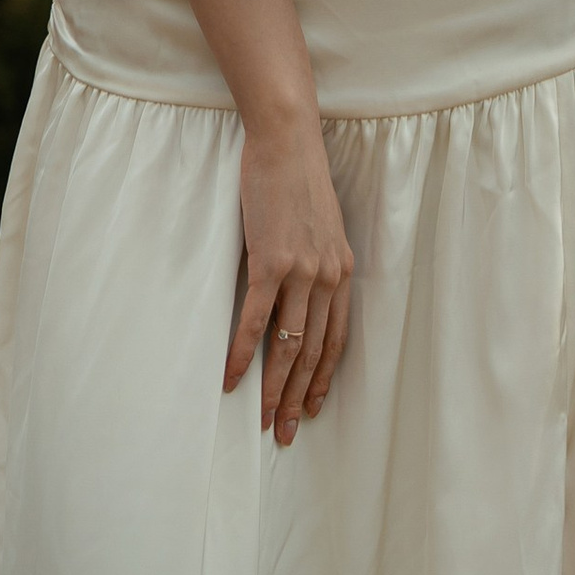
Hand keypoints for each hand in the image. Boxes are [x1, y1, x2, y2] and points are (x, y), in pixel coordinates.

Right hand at [224, 114, 354, 444]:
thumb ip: (316, 263)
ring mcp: (300, 270)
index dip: (324, 378)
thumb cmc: (299, 178)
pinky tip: (232, 380)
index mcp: (342, 270)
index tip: (314, 408)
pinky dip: (244, 355)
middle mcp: (327, 276)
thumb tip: (299, 294)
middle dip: (300, 397)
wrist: (288, 141)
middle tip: (287, 433)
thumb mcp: (320, 226)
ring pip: (288, 346)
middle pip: (314, 352)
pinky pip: (256, 321)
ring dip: (274, 389)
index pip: (337, 340)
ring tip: (263, 421)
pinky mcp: (270, 262)